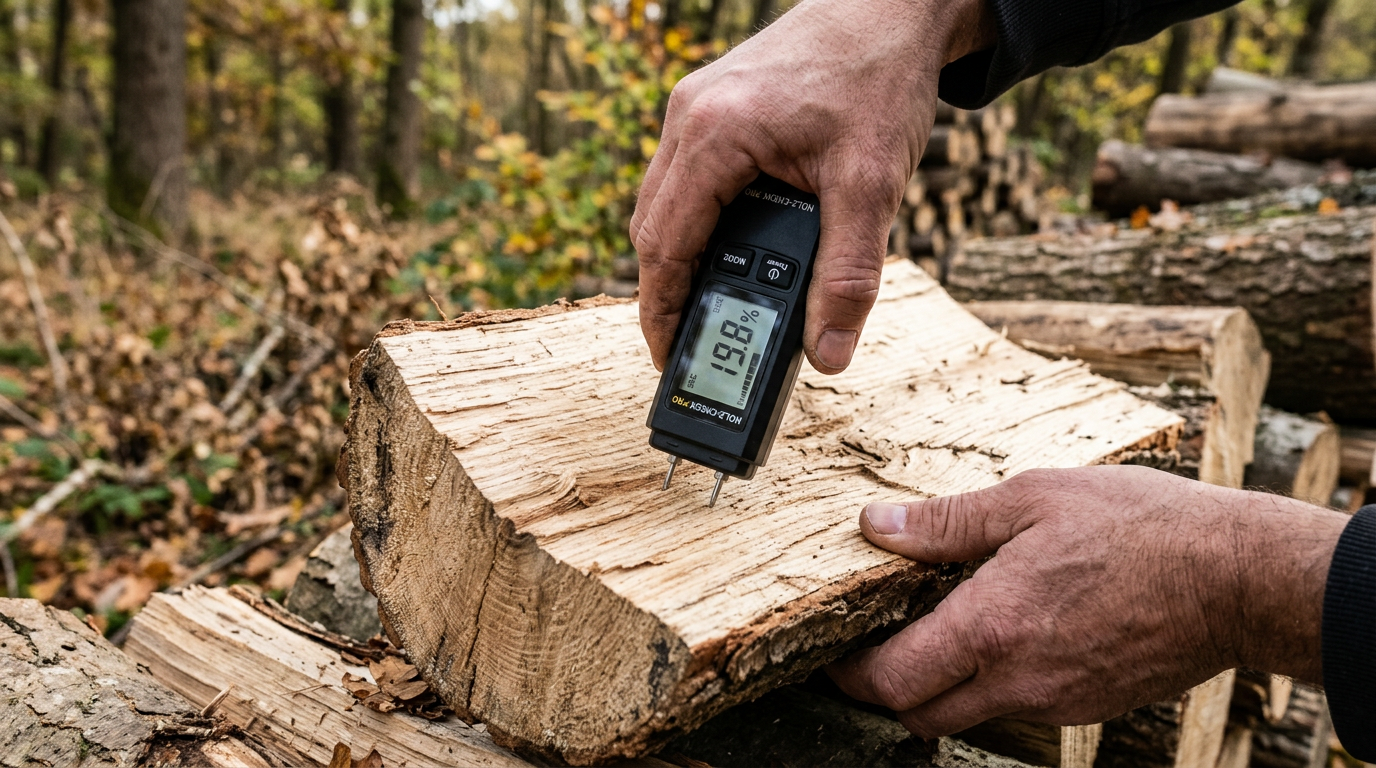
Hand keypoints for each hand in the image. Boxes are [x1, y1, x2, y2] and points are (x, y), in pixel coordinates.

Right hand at [630, 0, 993, 373]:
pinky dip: (698, 219)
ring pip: (665, 201)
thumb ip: (849, 276)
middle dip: (667, 291)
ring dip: (681, 254)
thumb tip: (831, 352)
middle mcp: (690, 116)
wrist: (892, 7)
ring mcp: (695, 105)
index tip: (671, 356)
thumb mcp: (872, 185)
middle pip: (652, 227)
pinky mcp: (712, 102)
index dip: (662, 311)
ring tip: (709, 303)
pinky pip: (686, 176)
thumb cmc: (879, 78)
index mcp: (714, 134)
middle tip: (690, 342)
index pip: (663, 246)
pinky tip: (729, 247)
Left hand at [826, 466, 1347, 735]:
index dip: (850, 674)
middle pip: (918, 715)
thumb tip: (878, 526)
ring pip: (967, 716)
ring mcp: (1056, 701)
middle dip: (885, 690)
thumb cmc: (1142, 528)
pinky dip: (991, 685)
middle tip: (873, 648)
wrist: (1238, 579)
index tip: (834, 654)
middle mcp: (1017, 679)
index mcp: (992, 627)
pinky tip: (1002, 636)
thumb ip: (947, 522)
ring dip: (939, 688)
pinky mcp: (1087, 705)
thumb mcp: (1034, 499)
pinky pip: (1017, 709)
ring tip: (938, 633)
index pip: (892, 680)